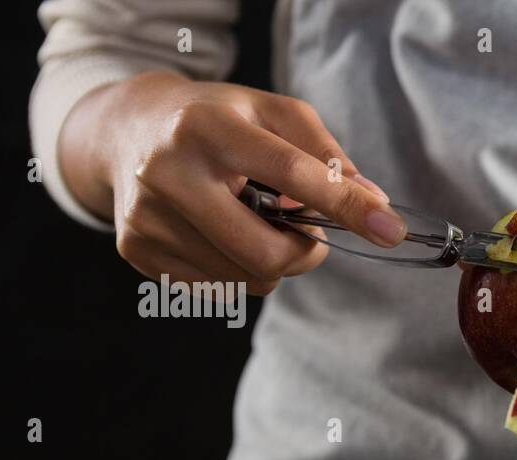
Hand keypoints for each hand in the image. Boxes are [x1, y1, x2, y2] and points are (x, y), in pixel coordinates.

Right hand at [59, 72, 405, 295]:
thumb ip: (326, 154)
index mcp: (206, 127)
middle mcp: (167, 172)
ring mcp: (147, 217)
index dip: (345, 205)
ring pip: (247, 279)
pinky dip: (237, 269)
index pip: (291, 174)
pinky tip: (220, 233)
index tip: (389, 229)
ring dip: (271, 261)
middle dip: (304, 253)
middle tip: (307, 233)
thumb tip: (374, 203)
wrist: (127, 130)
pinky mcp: (138, 251)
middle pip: (266, 254)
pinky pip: (220, 289)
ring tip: (252, 221)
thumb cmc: (217, 121)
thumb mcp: (272, 113)